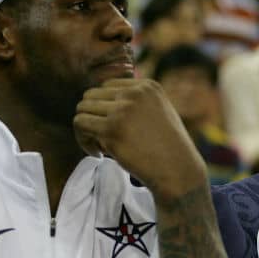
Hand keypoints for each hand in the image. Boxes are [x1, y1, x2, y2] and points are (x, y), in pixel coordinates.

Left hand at [74, 78, 207, 204]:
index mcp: (147, 86)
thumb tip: (102, 102)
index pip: (107, 86)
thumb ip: (137, 103)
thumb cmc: (169, 149)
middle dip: (93, 117)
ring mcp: (122, 110)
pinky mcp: (111, 129)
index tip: (113, 128)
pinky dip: (83, 141)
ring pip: (82, 109)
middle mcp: (134, 94)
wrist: (178, 171)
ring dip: (86, 129)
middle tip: (103, 139)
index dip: (104, 108)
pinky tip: (98, 154)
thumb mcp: (160, 112)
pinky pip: (80, 125)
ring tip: (100, 147)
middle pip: (91, 95)